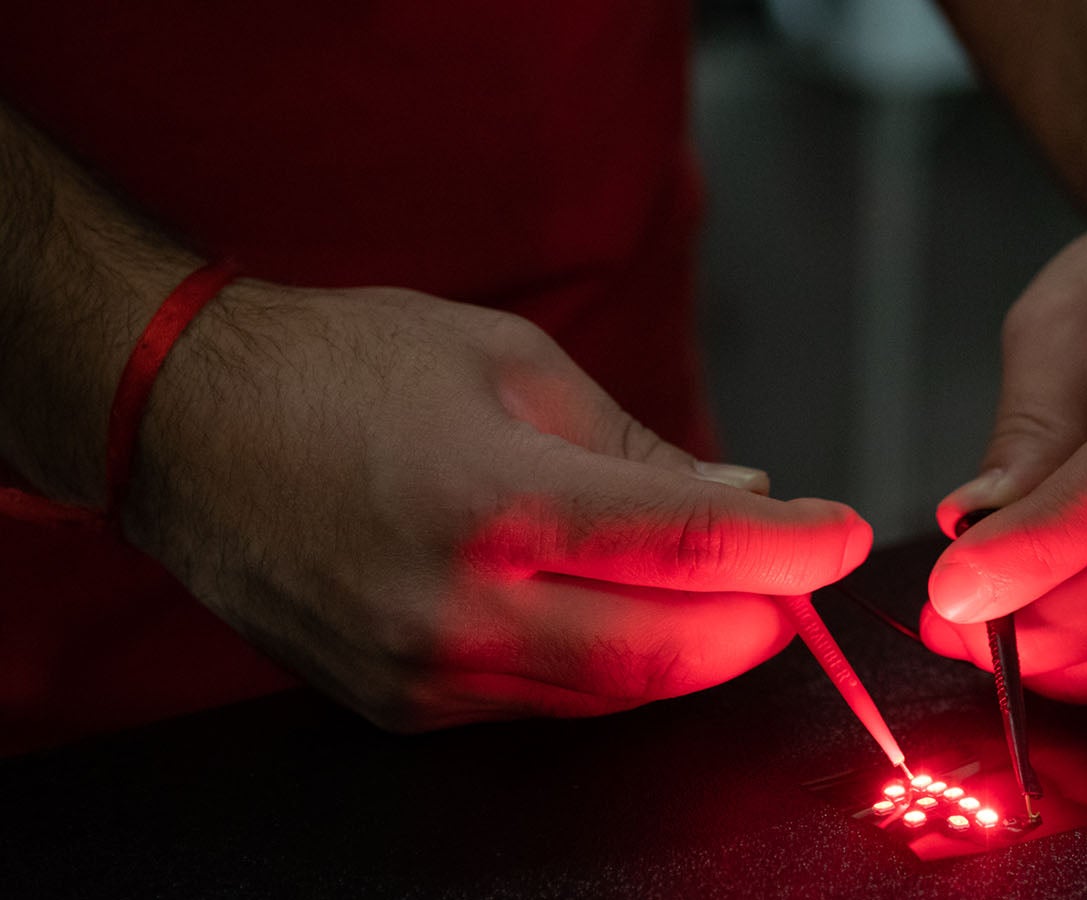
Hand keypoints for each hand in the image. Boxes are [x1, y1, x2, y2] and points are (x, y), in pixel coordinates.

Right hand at [123, 282, 870, 728]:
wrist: (186, 422)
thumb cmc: (348, 366)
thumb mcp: (513, 364)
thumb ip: (639, 446)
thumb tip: (743, 494)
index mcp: (496, 498)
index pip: (690, 548)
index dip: (791, 549)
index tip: (843, 535)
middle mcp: (459, 606)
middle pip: (671, 655)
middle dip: (762, 622)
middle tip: (795, 577)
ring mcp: (425, 672)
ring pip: (615, 698)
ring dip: (696, 654)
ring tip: (732, 596)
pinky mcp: (404, 706)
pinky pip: (547, 706)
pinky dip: (615, 669)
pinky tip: (634, 617)